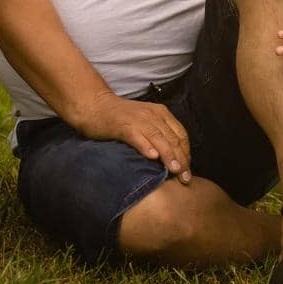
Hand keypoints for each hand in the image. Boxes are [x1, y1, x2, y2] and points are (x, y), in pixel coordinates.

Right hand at [74, 92, 191, 181]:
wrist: (95, 105)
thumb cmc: (120, 118)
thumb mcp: (145, 122)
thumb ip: (159, 135)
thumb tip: (173, 158)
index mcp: (161, 114)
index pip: (181, 135)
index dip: (186, 154)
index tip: (187, 170)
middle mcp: (153, 115)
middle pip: (173, 139)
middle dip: (181, 160)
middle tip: (185, 178)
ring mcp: (138, 119)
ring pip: (159, 138)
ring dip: (168, 155)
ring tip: (174, 171)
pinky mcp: (122, 125)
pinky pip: (137, 136)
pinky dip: (146, 146)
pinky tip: (152, 157)